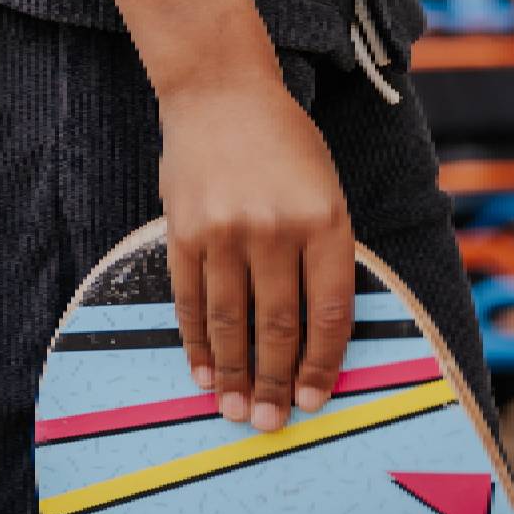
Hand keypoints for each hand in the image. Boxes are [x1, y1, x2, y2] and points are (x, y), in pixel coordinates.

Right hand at [157, 64, 353, 431]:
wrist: (219, 88)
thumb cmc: (282, 141)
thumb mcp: (324, 187)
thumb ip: (323, 251)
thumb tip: (314, 332)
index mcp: (324, 220)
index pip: (329, 313)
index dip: (322, 365)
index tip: (314, 400)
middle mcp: (276, 229)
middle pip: (278, 327)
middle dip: (277, 383)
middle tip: (272, 424)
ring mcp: (226, 231)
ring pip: (231, 322)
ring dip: (235, 374)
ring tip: (237, 410)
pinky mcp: (184, 230)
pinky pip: (190, 300)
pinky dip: (196, 343)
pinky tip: (204, 371)